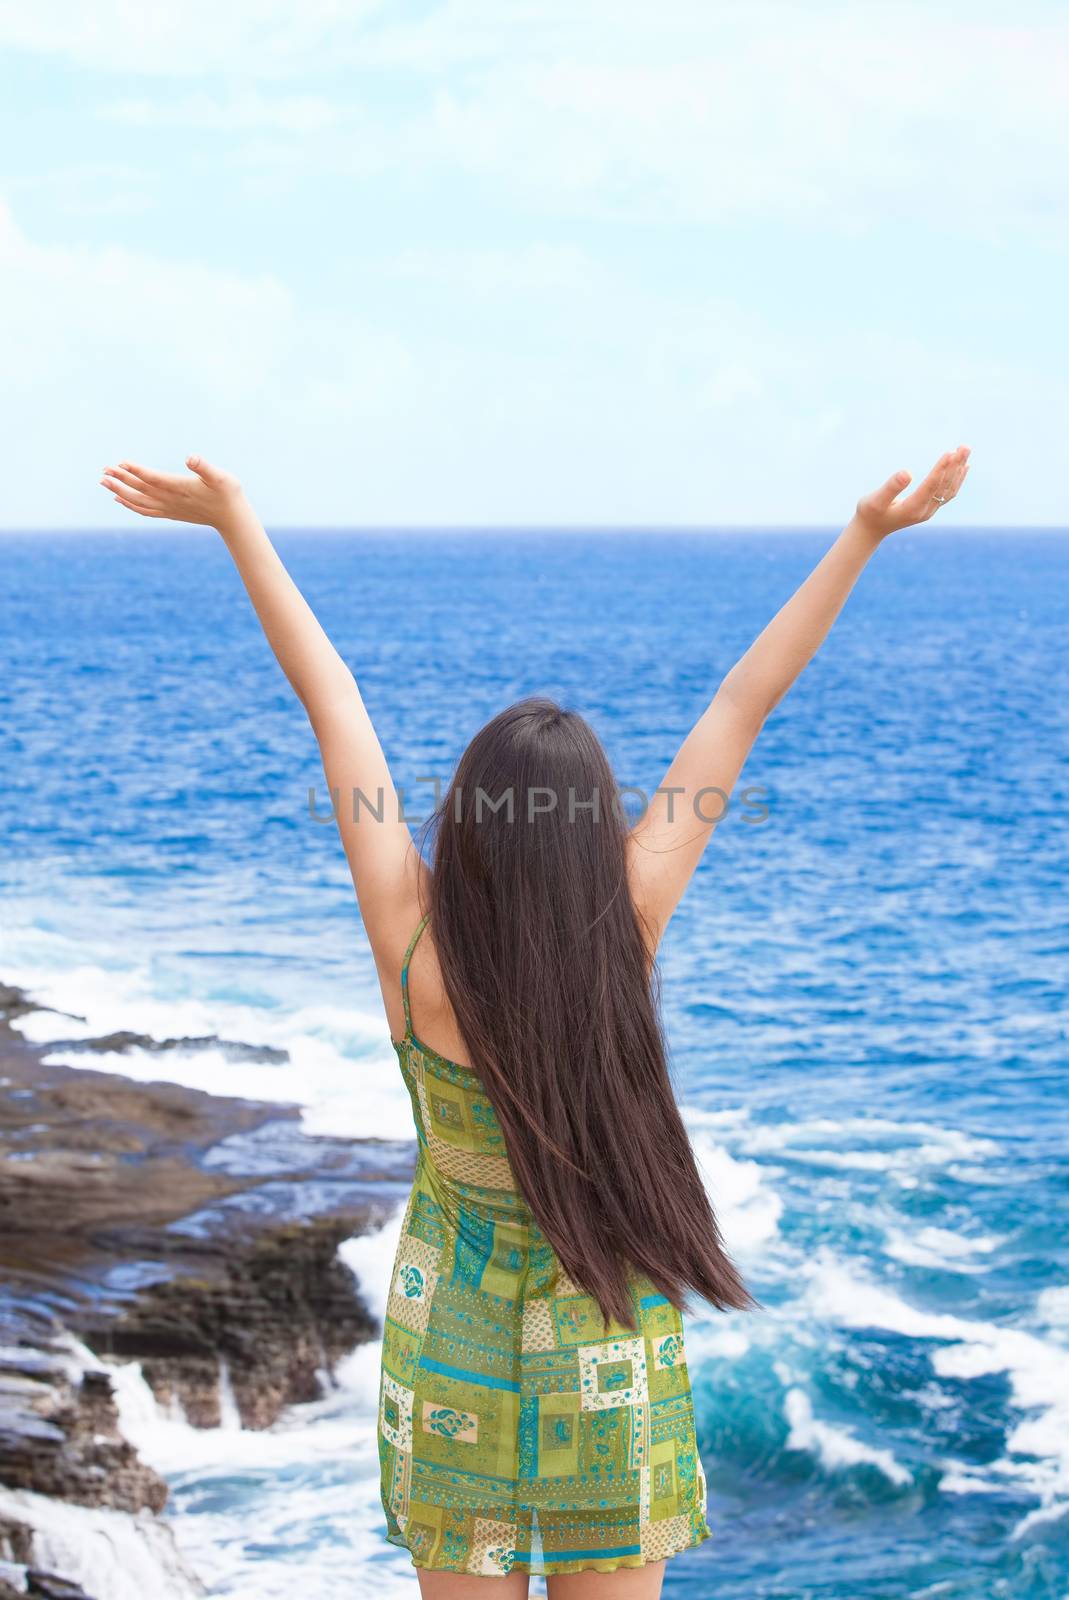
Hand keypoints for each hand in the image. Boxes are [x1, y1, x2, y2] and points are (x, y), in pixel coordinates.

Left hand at [100, 455, 244, 528]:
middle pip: (140, 490)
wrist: (232, 518)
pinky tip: (119, 498)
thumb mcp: (221, 476)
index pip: (153, 479)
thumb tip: (191, 457)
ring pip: (138, 501)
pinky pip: (144, 509)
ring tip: (104, 482)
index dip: (136, 471)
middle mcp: (171, 500)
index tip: (120, 463)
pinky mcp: (170, 513)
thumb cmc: (228, 494)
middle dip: (121, 480)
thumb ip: (204, 467)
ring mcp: (169, 508)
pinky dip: (130, 504)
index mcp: (180, 488)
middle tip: (103, 471)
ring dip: (120, 491)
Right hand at [854, 445, 970, 539]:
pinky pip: (948, 493)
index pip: (931, 486)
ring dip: (958, 469)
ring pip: (949, 489)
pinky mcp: (929, 507)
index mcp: (912, 509)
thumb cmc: (869, 513)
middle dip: (955, 465)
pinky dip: (957, 478)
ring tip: (965, 449)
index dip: (941, 469)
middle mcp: (925, 511)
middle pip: (945, 486)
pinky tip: (964, 466)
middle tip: (965, 446)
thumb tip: (907, 472)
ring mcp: (929, 510)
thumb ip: (890, 488)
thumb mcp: (874, 500)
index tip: (950, 452)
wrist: (871, 529)